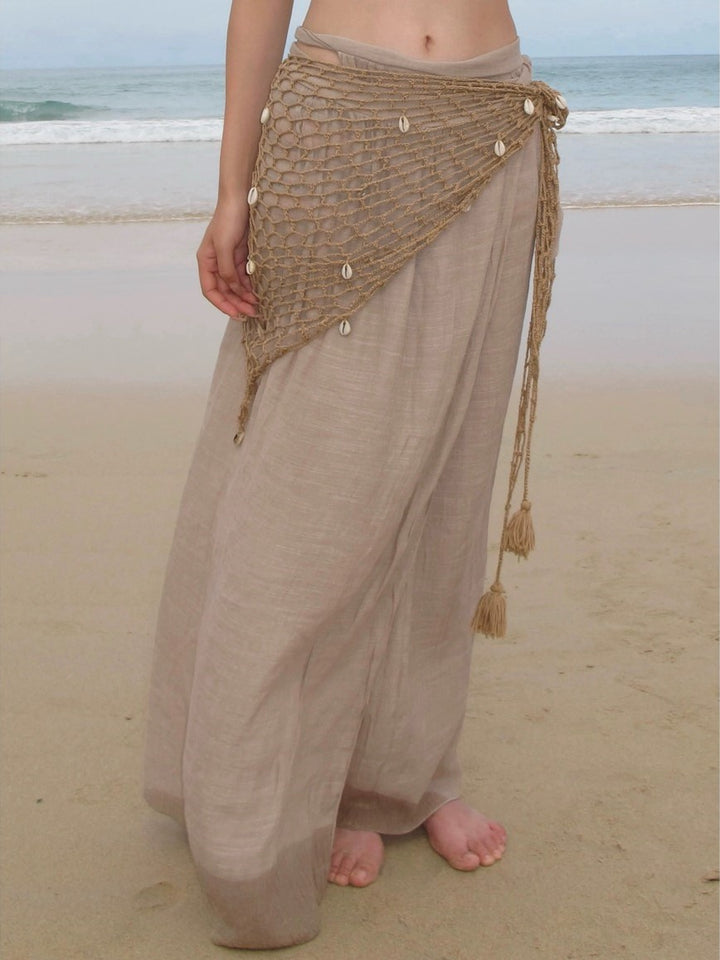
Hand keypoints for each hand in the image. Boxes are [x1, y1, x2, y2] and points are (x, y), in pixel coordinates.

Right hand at [197, 199, 258, 319]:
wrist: (241, 199)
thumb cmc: (228, 219)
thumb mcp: (224, 246)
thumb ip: (226, 270)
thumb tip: (233, 288)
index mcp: (206, 261)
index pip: (210, 290)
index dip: (222, 304)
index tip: (236, 314)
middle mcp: (216, 263)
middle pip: (224, 291)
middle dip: (237, 303)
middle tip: (253, 314)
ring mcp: (229, 260)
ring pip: (236, 286)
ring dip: (245, 297)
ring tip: (258, 306)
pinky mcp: (241, 256)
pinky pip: (245, 276)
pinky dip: (251, 286)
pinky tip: (259, 292)